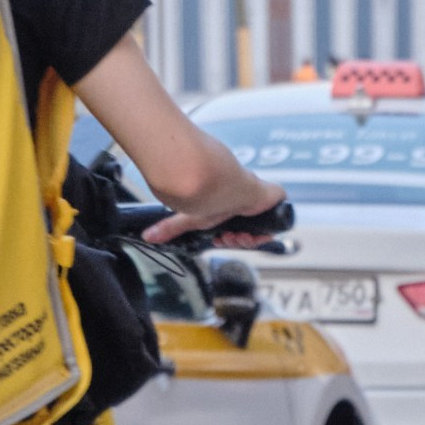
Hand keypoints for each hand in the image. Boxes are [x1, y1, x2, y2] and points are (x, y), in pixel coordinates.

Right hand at [144, 183, 284, 247]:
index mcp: (224, 210)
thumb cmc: (204, 193)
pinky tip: (258, 234)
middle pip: (246, 232)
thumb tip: (147, 236)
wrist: (220, 182)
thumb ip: (168, 227)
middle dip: (238, 241)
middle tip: (230, 239)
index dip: (230, 239)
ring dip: (248, 240)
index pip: (231, 229)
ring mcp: (257, 202)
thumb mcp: (188, 217)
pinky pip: (277, 220)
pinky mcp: (272, 198)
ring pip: (259, 230)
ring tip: (239, 237)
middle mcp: (240, 205)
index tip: (221, 240)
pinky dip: (268, 232)